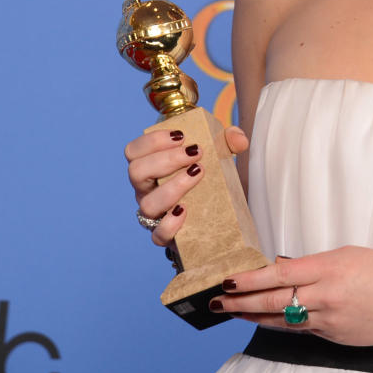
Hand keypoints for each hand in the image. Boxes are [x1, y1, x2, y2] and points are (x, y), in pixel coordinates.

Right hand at [124, 124, 248, 245]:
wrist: (216, 217)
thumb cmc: (208, 180)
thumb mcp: (218, 156)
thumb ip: (228, 141)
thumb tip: (239, 139)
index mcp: (150, 168)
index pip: (133, 151)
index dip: (152, 141)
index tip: (181, 136)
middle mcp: (146, 191)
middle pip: (136, 172)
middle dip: (166, 159)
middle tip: (196, 153)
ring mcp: (154, 215)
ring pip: (148, 204)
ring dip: (173, 186)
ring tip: (198, 174)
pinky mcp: (166, 236)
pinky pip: (159, 235)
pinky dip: (170, 223)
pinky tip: (185, 210)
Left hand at [213, 246, 372, 345]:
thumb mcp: (349, 254)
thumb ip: (315, 263)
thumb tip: (283, 267)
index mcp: (330, 268)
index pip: (280, 273)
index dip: (251, 279)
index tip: (230, 280)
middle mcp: (326, 296)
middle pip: (274, 300)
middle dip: (241, 301)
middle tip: (218, 301)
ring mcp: (329, 320)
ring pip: (282, 319)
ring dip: (254, 316)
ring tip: (232, 312)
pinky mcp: (334, 337)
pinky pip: (301, 329)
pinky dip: (280, 324)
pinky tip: (264, 321)